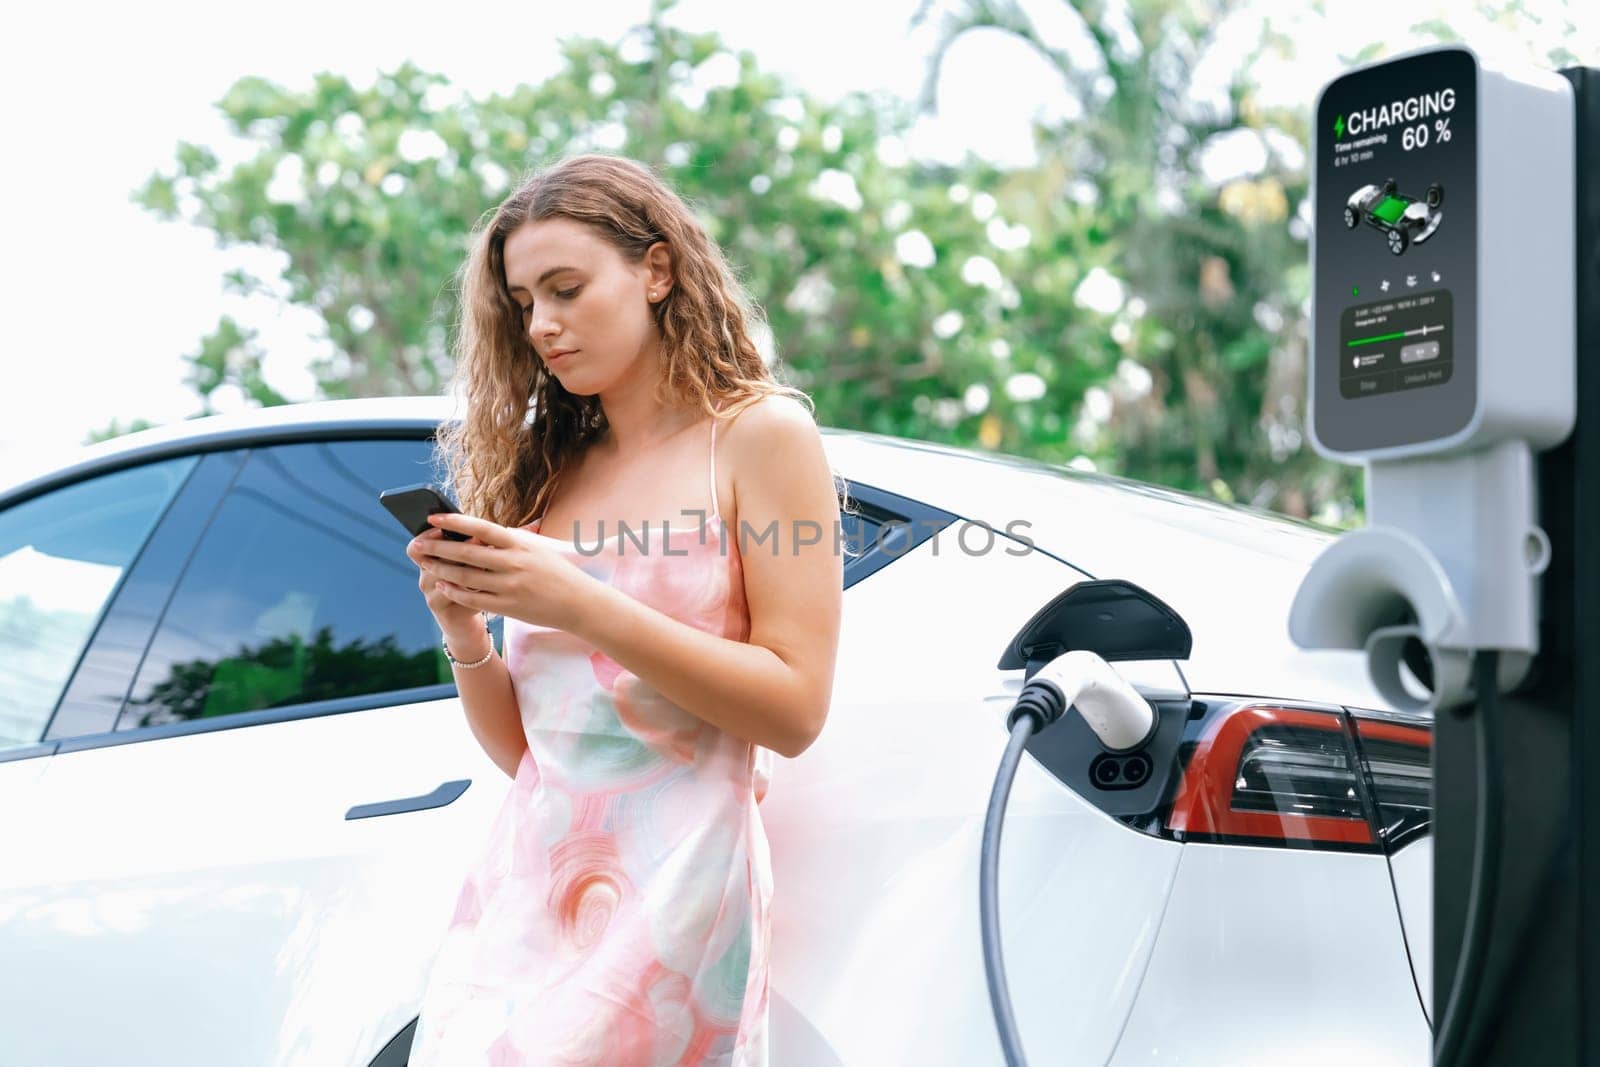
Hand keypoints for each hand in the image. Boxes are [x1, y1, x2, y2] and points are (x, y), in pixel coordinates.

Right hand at [405, 527, 490, 647]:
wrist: (473, 615)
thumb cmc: (476, 581)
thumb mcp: (471, 562)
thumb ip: (472, 548)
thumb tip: (482, 534)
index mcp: (430, 559)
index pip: (417, 545)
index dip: (426, 536)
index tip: (444, 527)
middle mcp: (425, 575)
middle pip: (429, 559)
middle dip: (453, 549)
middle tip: (476, 541)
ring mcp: (430, 593)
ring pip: (444, 576)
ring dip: (466, 569)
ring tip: (485, 563)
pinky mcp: (439, 608)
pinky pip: (453, 595)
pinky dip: (471, 589)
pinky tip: (486, 585)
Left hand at [410, 512, 599, 631]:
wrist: (579, 603)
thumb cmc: (556, 571)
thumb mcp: (536, 547)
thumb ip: (508, 540)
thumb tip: (476, 532)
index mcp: (520, 544)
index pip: (481, 528)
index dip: (455, 522)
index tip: (433, 518)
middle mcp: (513, 563)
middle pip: (466, 553)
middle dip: (437, 547)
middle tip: (416, 544)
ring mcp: (510, 586)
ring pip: (465, 576)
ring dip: (440, 569)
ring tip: (424, 563)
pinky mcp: (508, 607)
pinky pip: (473, 598)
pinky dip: (454, 590)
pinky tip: (442, 584)